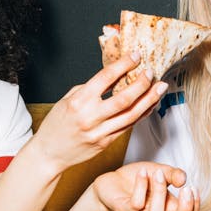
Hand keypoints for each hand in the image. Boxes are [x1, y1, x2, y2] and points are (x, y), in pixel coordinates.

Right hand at [32, 55, 167, 172]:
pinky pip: (128, 127)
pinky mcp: (106, 143)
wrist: (49, 153)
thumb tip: (113, 78)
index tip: (136, 56)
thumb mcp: (67, 100)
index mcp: (79, 101)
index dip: (124, 65)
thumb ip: (89, 89)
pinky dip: (141, 115)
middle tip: (152, 73)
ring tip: (160, 88)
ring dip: (149, 100)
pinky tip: (150, 105)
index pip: (106, 78)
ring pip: (131, 115)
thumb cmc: (57, 124)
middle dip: (142, 84)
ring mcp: (99, 132)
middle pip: (124, 98)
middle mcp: (90, 117)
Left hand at [93, 162, 199, 210]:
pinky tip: (142, 173)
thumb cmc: (137, 180)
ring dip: (160, 191)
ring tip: (157, 173)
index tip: (192, 189)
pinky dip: (141, 186)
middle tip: (186, 190)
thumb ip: (173, 174)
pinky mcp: (124, 210)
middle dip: (185, 210)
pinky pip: (136, 204)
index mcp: (167, 209)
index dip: (194, 210)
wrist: (112, 182)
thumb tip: (183, 179)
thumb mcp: (160, 171)